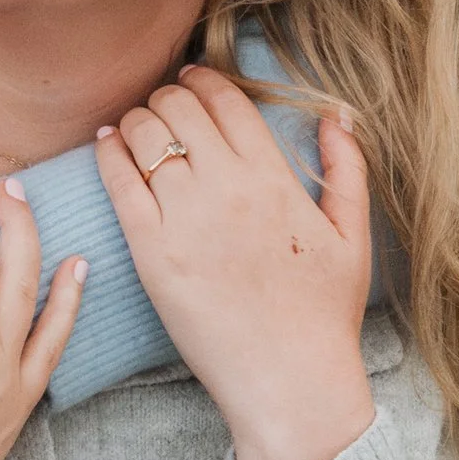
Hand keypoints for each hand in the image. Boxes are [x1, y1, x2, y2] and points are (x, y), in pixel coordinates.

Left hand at [95, 70, 374, 459]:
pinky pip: (118, 183)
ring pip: (145, 137)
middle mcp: (227, 189)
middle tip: (163, 104)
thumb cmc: (324, 314)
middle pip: (180, 109)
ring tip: (136, 125)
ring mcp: (185, 220)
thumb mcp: (352, 235)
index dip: (204, 79)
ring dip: (137, 118)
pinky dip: (108, 153)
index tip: (193, 79)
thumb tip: (335, 114)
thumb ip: (347, 169)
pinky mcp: (151, 253)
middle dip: (168, 95)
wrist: (290, 380)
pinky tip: (107, 145)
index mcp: (274, 179)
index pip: (227, 100)